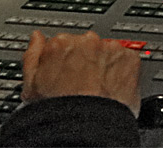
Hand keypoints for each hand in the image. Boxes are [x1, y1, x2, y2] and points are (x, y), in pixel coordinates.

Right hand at [22, 30, 140, 116]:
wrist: (87, 125)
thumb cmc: (58, 110)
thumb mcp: (31, 84)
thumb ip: (33, 55)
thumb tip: (37, 37)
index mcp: (61, 44)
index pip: (64, 43)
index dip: (65, 60)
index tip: (67, 72)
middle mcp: (87, 41)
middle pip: (87, 45)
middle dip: (86, 59)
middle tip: (83, 82)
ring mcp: (110, 48)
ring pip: (107, 51)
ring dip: (105, 63)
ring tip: (98, 87)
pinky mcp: (130, 58)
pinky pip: (126, 60)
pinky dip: (122, 70)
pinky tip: (111, 86)